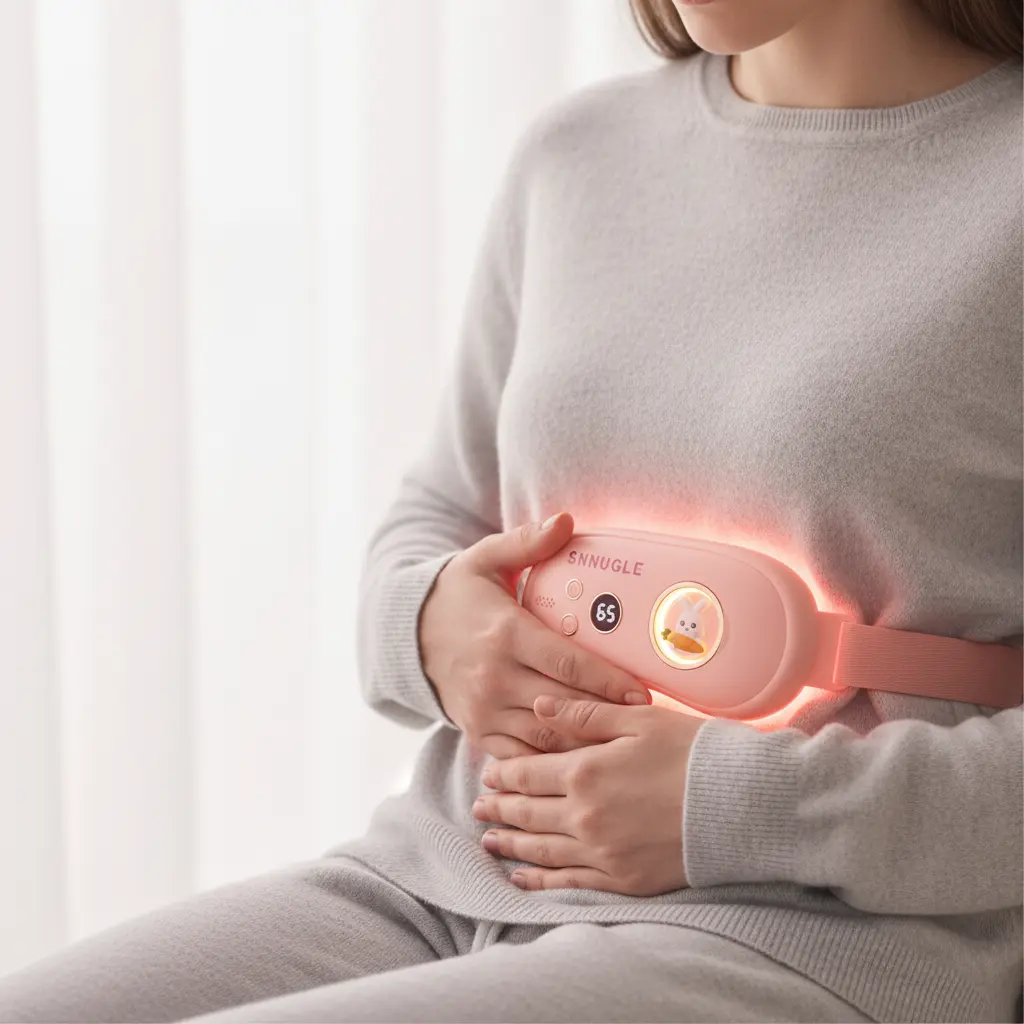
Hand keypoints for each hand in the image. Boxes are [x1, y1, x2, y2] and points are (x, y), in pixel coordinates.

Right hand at [419, 512, 650, 759]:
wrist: (407, 632)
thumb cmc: (457, 594)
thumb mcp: (485, 558)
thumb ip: (527, 541)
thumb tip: (566, 520)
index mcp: (505, 634)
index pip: (567, 664)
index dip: (609, 681)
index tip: (643, 691)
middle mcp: (494, 677)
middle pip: (563, 705)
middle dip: (608, 715)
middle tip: (647, 720)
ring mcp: (484, 710)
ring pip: (546, 739)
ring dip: (585, 744)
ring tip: (623, 743)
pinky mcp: (477, 732)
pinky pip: (521, 757)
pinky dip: (551, 762)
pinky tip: (582, 759)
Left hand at [473, 695, 705, 894]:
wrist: (743, 803)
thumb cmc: (693, 752)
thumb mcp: (638, 719)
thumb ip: (584, 712)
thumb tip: (540, 705)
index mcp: (585, 771)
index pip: (528, 773)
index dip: (503, 773)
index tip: (488, 773)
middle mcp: (584, 816)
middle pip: (528, 812)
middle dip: (499, 809)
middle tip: (478, 807)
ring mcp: (601, 853)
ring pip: (541, 850)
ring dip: (510, 845)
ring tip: (488, 841)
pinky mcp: (621, 880)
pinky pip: (569, 883)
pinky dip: (540, 881)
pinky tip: (523, 879)